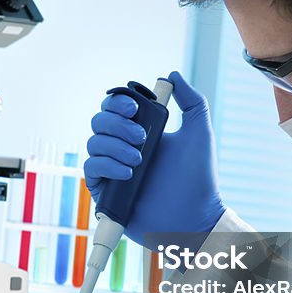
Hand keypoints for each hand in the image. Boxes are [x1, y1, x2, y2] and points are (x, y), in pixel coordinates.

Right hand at [84, 71, 223, 243]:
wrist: (194, 217)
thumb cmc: (199, 178)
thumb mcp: (199, 132)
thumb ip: (191, 101)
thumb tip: (171, 75)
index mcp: (141, 131)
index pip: (115, 108)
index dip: (117, 102)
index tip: (133, 108)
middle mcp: (123, 148)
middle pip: (99, 121)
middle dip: (117, 125)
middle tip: (143, 138)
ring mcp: (113, 170)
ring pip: (93, 143)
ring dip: (114, 146)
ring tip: (139, 160)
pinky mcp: (105, 191)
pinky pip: (92, 169)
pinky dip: (107, 165)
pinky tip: (129, 173)